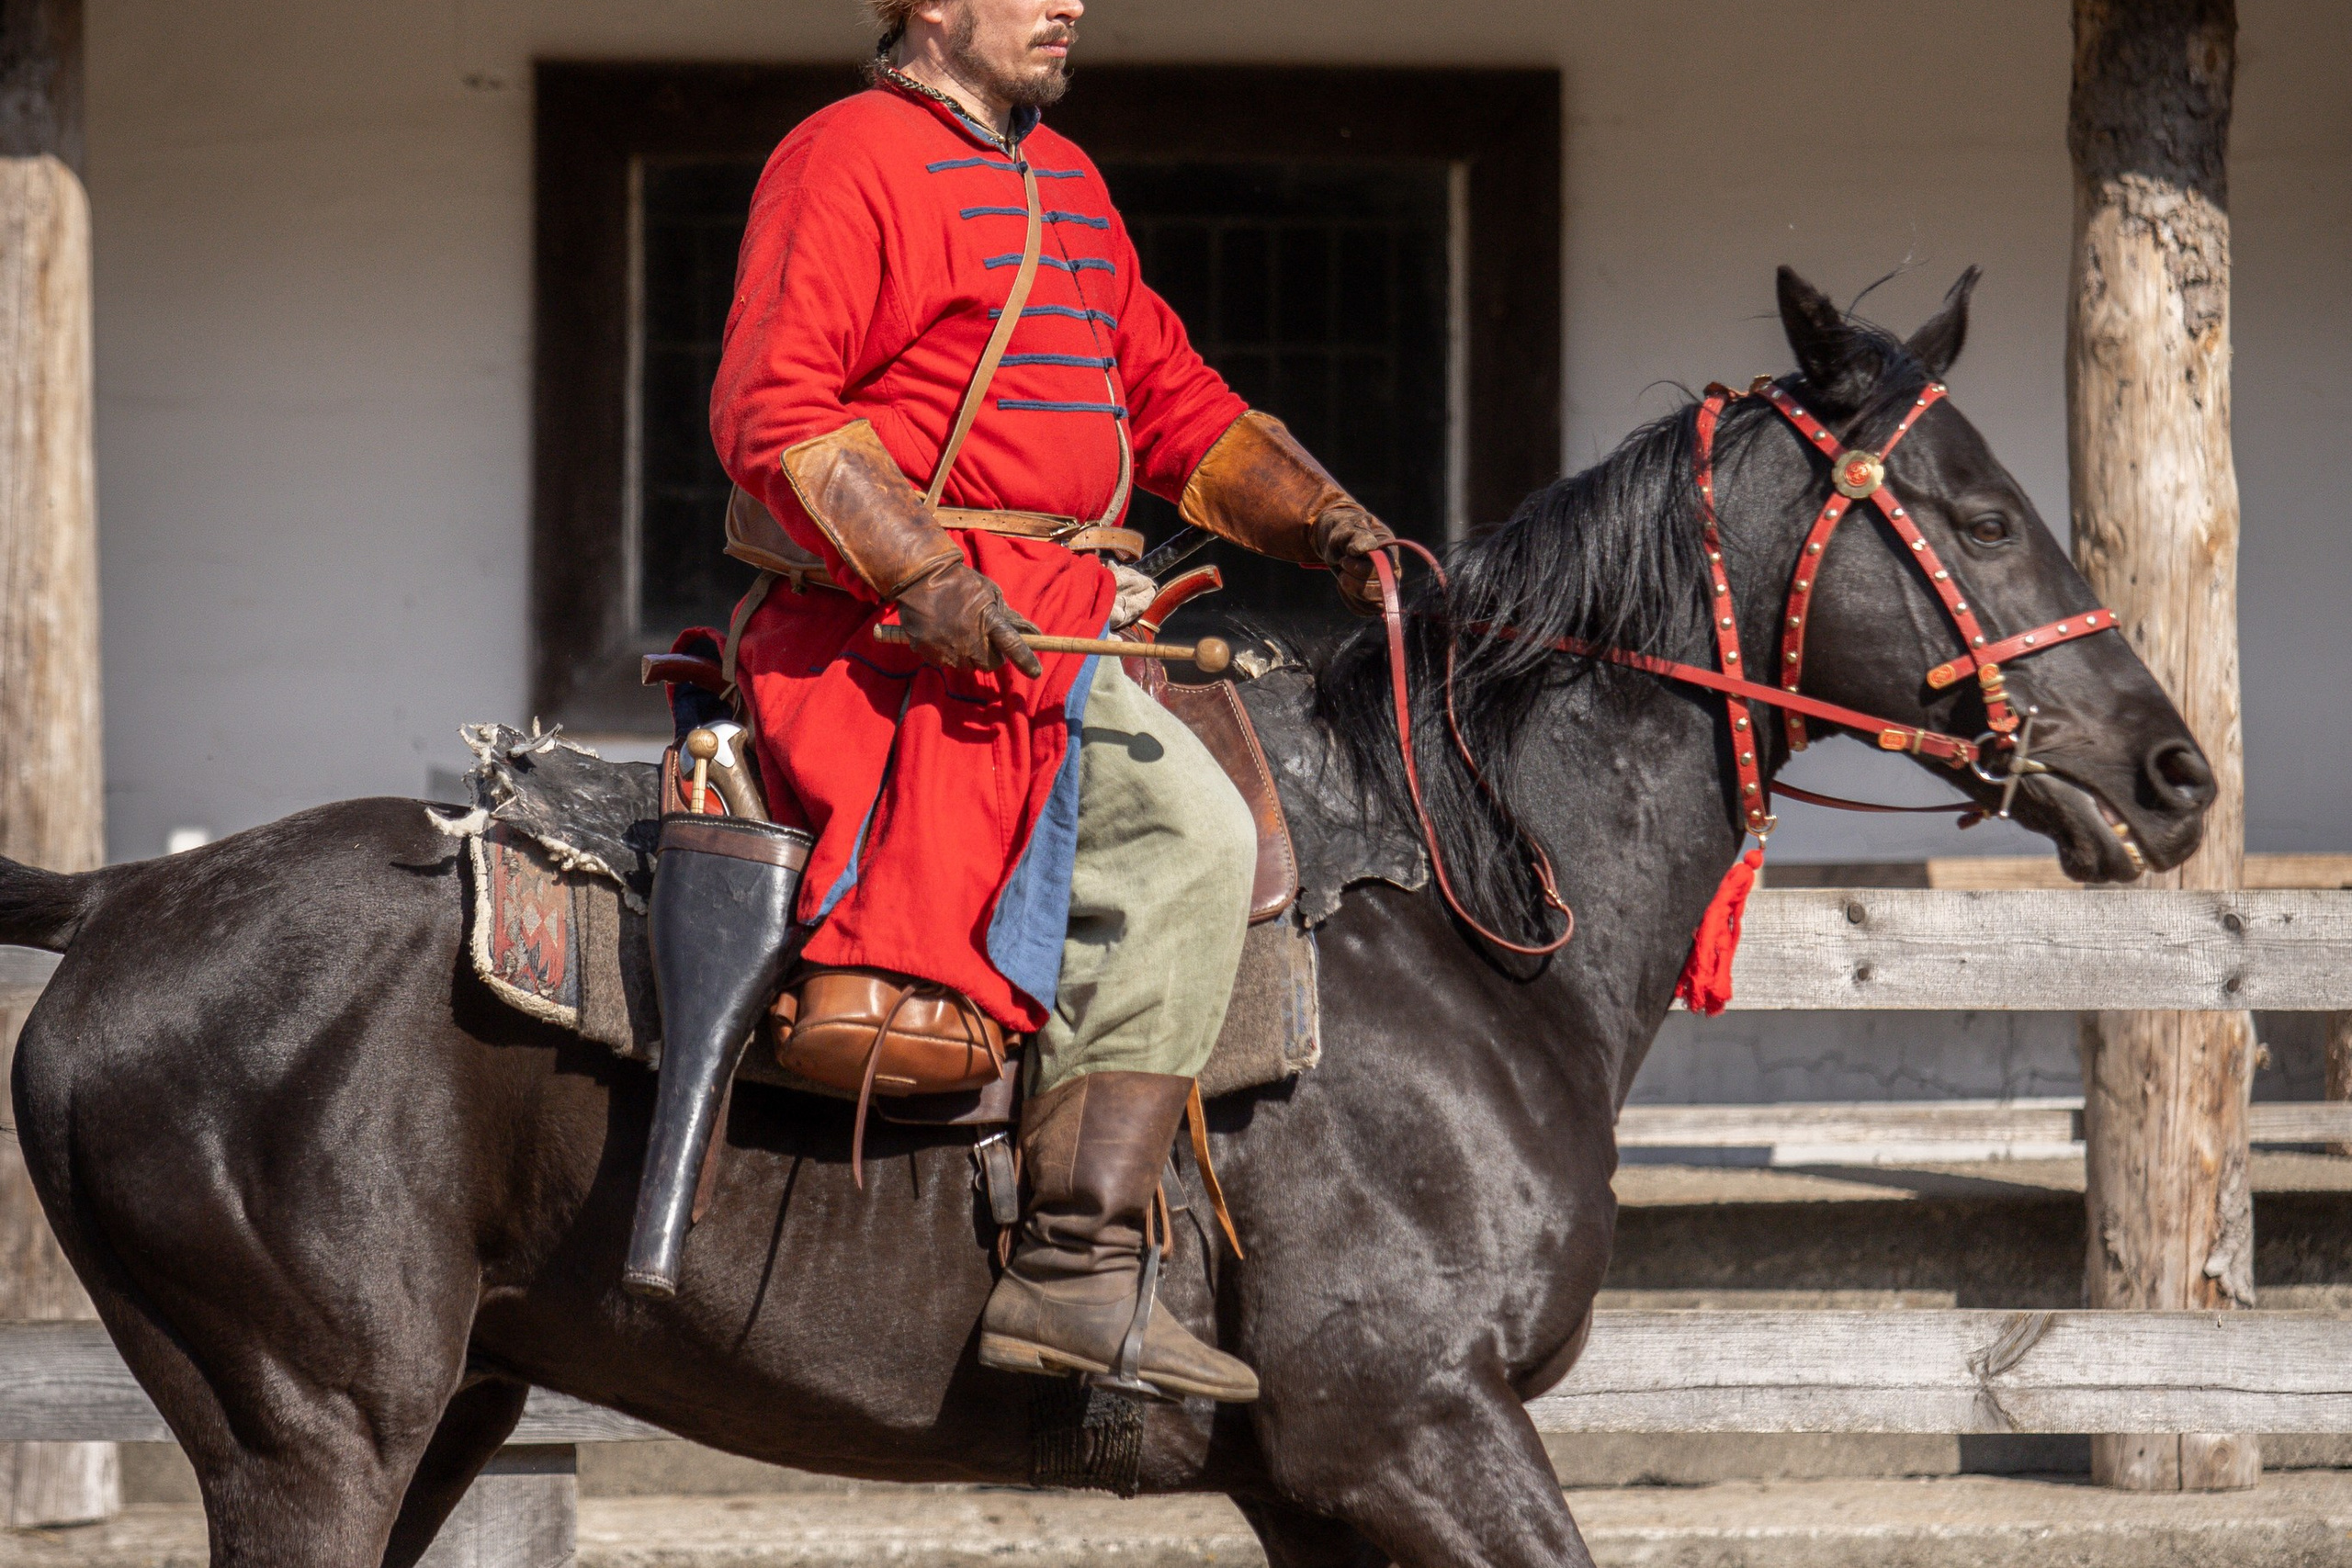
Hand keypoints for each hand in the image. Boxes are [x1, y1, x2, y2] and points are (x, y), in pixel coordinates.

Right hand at [891, 559, 1044, 677]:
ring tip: (960, 633)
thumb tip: (1032, 631)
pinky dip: (948, 654)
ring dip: (969, 656)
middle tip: (983, 640)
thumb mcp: (988, 593)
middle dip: (991, 656)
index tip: (1035, 672)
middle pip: (991, 664)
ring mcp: (951, 649)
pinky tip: (944, 635)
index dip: (1026, 660)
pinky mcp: (932, 655)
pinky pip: (947, 663)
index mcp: (989, 620)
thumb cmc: (959, 583)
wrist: (921, 579)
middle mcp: (971, 640)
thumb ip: (1007, 615)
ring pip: (968, 666)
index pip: (1013, 645)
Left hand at [1310, 505, 1397, 615]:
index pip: (1382, 573)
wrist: (1338, 540)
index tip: (1344, 559)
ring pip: (1374, 606)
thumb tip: (1363, 548)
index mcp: (1390, 553)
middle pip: (1379, 593)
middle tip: (1342, 567)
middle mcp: (1392, 573)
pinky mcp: (1374, 598)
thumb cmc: (1344, 531)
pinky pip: (1364, 611)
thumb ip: (1356, 536)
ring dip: (1352, 594)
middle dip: (1354, 584)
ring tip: (1343, 576)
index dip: (1360, 570)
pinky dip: (1350, 601)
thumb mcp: (1347, 528)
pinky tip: (1343, 587)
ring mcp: (1385, 587)